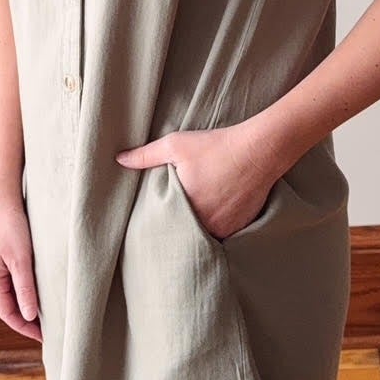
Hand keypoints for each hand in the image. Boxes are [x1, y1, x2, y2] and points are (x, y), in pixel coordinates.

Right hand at [0, 198, 41, 341]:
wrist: (5, 197)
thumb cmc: (11, 226)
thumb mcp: (21, 261)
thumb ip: (26, 290)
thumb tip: (29, 317)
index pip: (7, 313)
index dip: (25, 327)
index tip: (45, 337)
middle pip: (8, 305)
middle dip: (27, 318)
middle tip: (50, 329)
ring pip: (12, 293)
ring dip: (28, 303)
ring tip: (48, 314)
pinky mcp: (2, 257)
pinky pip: (14, 281)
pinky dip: (27, 290)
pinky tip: (41, 291)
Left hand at [115, 121, 281, 240]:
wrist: (260, 150)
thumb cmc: (217, 145)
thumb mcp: (176, 144)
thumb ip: (145, 155)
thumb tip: (119, 160)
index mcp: (186, 208)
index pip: (166, 226)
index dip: (161, 225)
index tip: (156, 223)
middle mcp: (207, 223)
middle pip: (187, 233)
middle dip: (180, 229)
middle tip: (174, 222)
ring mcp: (227, 227)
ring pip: (206, 235)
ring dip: (200, 229)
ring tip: (197, 217)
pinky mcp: (242, 226)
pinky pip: (225, 234)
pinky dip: (219, 226)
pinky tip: (218, 212)